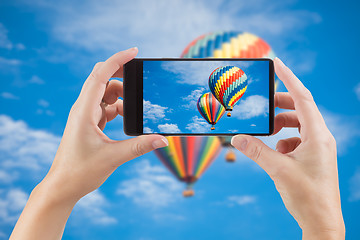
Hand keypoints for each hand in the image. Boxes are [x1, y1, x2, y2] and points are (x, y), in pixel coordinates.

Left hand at [10, 48, 167, 239]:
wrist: (62, 186)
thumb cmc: (80, 172)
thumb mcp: (113, 158)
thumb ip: (139, 146)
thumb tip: (163, 139)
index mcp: (84, 111)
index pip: (100, 76)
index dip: (117, 60)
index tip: (134, 51)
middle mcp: (83, 109)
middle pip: (102, 80)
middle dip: (121, 74)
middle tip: (141, 77)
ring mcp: (85, 116)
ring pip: (104, 94)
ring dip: (121, 96)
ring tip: (136, 108)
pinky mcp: (88, 124)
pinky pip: (105, 107)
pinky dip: (117, 108)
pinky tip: (127, 118)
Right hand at [231, 58, 344, 239]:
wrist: (321, 220)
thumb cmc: (307, 196)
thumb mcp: (277, 169)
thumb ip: (256, 151)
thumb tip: (237, 138)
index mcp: (318, 135)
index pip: (303, 98)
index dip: (289, 78)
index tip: (277, 64)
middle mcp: (321, 138)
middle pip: (299, 109)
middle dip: (280, 105)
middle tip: (263, 105)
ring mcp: (318, 147)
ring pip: (298, 125)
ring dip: (280, 125)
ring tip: (267, 132)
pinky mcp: (314, 157)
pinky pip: (297, 139)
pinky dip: (284, 140)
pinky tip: (276, 153)